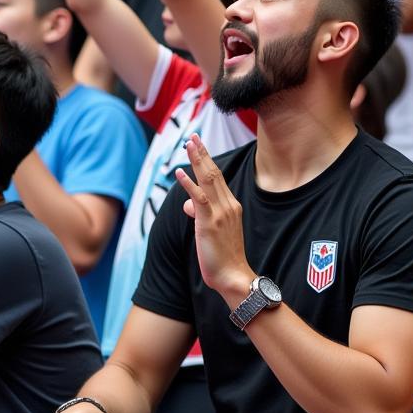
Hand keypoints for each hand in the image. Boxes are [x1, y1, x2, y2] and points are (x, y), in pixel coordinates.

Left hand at [174, 134, 252, 297]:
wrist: (234, 276)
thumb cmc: (224, 256)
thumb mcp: (211, 231)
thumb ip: (201, 213)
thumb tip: (187, 204)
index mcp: (230, 206)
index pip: (217, 178)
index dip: (207, 160)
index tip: (199, 145)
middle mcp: (227, 205)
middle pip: (213, 173)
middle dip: (202, 153)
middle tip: (193, 136)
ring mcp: (219, 213)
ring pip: (207, 180)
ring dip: (197, 160)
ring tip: (189, 144)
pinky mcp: (209, 222)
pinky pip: (199, 198)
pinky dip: (188, 184)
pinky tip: (179, 172)